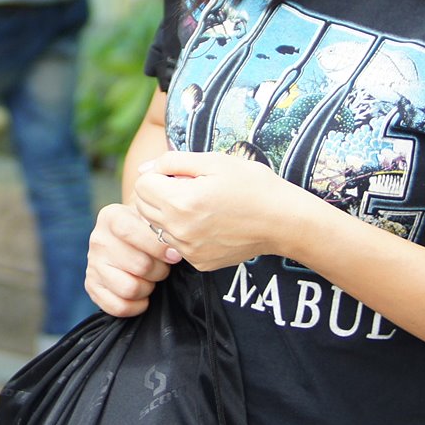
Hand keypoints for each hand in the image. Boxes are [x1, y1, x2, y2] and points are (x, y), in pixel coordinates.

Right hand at [85, 203, 176, 316]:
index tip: (174, 255)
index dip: (157, 247)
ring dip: (148, 288)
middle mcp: (98, 240)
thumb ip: (163, 230)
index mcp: (112, 217)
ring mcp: (93, 265)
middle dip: (160, 270)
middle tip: (163, 267)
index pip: (131, 232)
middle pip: (139, 265)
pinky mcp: (92, 287)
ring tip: (151, 279)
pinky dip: (137, 305)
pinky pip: (119, 307)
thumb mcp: (152, 220)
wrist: (125, 242)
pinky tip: (142, 295)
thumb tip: (178, 250)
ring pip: (130, 288)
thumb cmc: (146, 231)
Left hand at [132, 150, 310, 272]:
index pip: (141, 185)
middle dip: (158, 192)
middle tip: (187, 186)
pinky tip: (208, 223)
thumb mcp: (213, 161)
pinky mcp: (199, 263)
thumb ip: (172, 161)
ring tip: (199, 204)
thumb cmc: (252, 185)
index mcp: (180, 201)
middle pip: (143, 207)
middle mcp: (179, 230)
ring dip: (168, 213)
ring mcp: (188, 250)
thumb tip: (144, 169)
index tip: (179, 173)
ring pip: (157, 227)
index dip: (157, 174)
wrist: (283, 221)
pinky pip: (176, 244)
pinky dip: (184, 232)